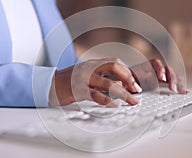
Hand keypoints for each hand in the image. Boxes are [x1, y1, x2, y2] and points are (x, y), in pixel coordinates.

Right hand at [53, 58, 186, 106]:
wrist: (52, 84)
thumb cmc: (74, 80)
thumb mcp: (90, 74)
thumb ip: (105, 76)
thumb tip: (123, 84)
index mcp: (95, 63)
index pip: (116, 63)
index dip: (128, 72)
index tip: (137, 83)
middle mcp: (91, 68)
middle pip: (114, 68)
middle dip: (129, 78)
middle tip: (138, 89)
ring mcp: (84, 79)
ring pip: (107, 83)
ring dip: (123, 92)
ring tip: (133, 101)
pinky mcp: (78, 91)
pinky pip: (94, 94)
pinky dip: (106, 100)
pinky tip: (114, 105)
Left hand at [130, 58, 187, 93]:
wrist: (125, 83)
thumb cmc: (127, 80)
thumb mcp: (129, 79)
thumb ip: (135, 80)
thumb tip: (143, 84)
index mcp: (146, 65)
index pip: (156, 64)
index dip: (160, 70)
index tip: (161, 78)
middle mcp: (155, 69)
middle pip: (167, 69)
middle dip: (171, 79)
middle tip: (172, 88)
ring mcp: (160, 76)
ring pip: (171, 76)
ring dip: (177, 83)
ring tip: (181, 90)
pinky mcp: (162, 83)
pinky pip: (172, 83)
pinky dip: (178, 86)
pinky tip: (184, 91)